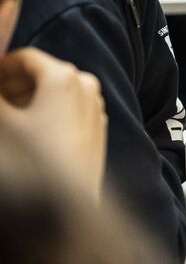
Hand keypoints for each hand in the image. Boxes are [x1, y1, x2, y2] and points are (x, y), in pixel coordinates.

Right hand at [0, 48, 106, 199]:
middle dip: (13, 84)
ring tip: (7, 118)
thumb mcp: (1, 122)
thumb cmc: (30, 160)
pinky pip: (68, 110)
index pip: (25, 58)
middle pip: (42, 74)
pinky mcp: (97, 129)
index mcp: (64, 77)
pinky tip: (28, 133)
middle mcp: (86, 86)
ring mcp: (96, 107)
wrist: (65, 205)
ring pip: (55, 93)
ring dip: (28, 100)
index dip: (1, 67)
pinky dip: (46, 113)